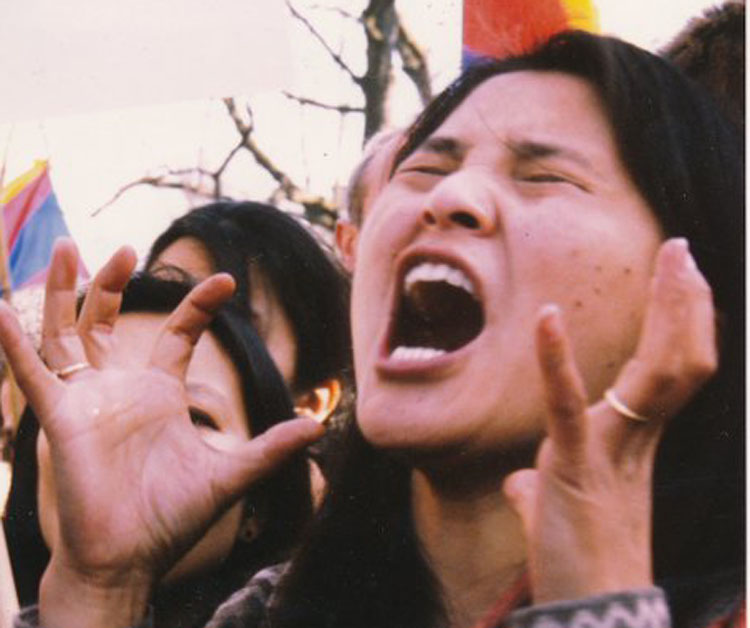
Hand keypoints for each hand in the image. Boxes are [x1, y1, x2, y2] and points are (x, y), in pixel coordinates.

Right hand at [0, 239, 323, 626]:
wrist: (128, 559)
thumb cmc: (172, 518)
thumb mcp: (229, 474)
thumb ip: (269, 449)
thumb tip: (318, 427)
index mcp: (160, 393)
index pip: (178, 334)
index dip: (198, 305)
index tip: (226, 280)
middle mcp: (120, 389)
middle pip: (109, 322)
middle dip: (115, 284)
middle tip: (126, 249)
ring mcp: (87, 400)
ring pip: (67, 334)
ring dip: (64, 293)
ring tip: (65, 249)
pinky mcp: (59, 419)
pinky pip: (32, 374)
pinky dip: (14, 344)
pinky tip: (2, 311)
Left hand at [503, 238, 715, 602]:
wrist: (590, 616)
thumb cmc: (574, 565)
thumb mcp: (556, 514)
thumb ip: (542, 489)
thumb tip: (522, 484)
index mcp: (632, 444)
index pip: (669, 373)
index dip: (679, 325)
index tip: (680, 279)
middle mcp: (635, 442)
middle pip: (678, 361)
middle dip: (684, 304)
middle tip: (682, 250)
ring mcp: (612, 452)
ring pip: (656, 374)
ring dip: (665, 313)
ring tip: (669, 260)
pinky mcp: (576, 468)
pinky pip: (567, 406)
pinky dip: (556, 361)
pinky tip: (546, 318)